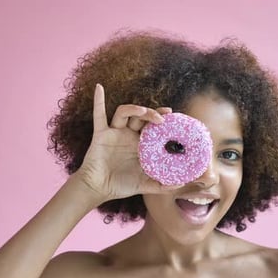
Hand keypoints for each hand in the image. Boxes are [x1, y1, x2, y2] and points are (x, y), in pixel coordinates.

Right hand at [70, 84, 179, 203]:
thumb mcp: (145, 185)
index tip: (173, 116)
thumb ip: (161, 185)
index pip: (153, 127)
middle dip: (152, 114)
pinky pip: (99, 115)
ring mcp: (114, 133)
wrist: (97, 189)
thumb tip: (180, 185)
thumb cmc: (120, 186)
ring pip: (124, 113)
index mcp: (140, 144)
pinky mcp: (101, 134)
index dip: (162, 119)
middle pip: (141, 117)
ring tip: (144, 112)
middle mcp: (128, 135)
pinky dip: (99, 101)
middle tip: (164, 116)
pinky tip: (100, 88)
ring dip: (134, 109)